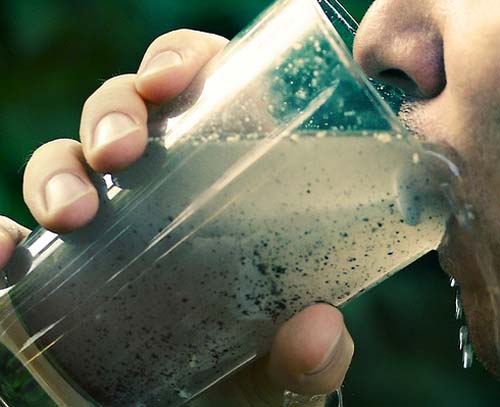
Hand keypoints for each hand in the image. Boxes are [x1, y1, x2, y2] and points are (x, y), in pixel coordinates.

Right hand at [7, 29, 353, 405]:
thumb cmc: (261, 369)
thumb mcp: (296, 360)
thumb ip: (316, 352)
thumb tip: (318, 331)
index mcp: (226, 181)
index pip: (202, 89)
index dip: (181, 60)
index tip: (176, 79)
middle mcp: (163, 191)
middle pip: (125, 112)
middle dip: (112, 111)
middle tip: (119, 152)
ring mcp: (111, 226)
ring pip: (66, 160)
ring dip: (55, 168)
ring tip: (72, 212)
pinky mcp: (66, 272)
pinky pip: (21, 239)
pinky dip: (2, 236)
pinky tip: (3, 249)